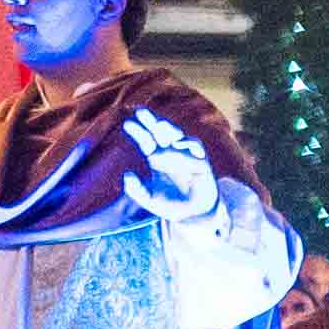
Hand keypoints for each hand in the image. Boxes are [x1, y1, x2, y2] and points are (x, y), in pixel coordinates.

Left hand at [122, 109, 215, 223]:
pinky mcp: (202, 163)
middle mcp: (171, 154)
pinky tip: (180, 144)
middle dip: (152, 122)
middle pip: (161, 134)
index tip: (127, 124)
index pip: (146, 141)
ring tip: (160, 125)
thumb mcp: (148, 200)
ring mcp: (187, 157)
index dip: (138, 132)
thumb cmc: (169, 205)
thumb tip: (127, 175)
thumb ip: (136, 190)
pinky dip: (189, 145)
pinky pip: (197, 150)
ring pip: (178, 137)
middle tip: (141, 112)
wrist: (193, 216)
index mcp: (156, 159)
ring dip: (170, 130)